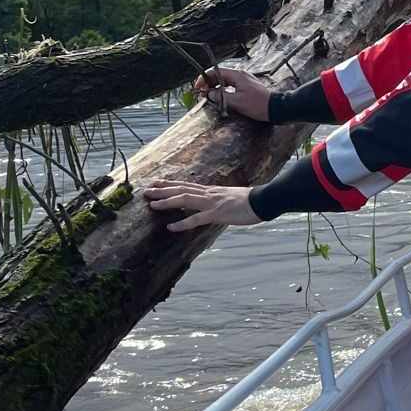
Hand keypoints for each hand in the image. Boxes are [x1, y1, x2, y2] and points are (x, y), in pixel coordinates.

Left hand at [142, 180, 262, 230]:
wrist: (264, 199)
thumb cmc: (251, 201)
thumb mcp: (232, 197)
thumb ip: (220, 200)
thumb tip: (214, 204)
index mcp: (212, 190)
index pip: (187, 185)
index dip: (170, 184)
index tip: (157, 183)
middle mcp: (209, 194)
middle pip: (181, 190)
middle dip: (162, 190)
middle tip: (146, 191)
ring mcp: (212, 203)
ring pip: (185, 200)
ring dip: (167, 202)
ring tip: (152, 205)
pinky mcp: (217, 214)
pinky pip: (196, 219)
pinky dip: (182, 223)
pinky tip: (171, 227)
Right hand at [193, 66, 273, 121]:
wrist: (276, 108)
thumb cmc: (258, 105)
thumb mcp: (236, 102)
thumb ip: (221, 96)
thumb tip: (209, 94)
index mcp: (237, 75)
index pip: (215, 72)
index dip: (204, 79)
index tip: (197, 87)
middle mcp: (240, 75)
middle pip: (219, 75)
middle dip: (208, 83)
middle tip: (201, 93)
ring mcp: (244, 81)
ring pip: (225, 81)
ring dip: (215, 87)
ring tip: (209, 96)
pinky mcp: (247, 87)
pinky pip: (231, 86)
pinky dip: (223, 90)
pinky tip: (221, 98)